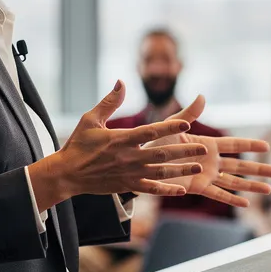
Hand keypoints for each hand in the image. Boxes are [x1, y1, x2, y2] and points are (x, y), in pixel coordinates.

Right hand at [29, 81, 206, 207]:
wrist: (66, 174)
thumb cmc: (78, 144)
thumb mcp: (90, 119)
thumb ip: (109, 102)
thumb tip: (121, 82)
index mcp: (121, 139)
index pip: (150, 132)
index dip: (169, 128)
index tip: (186, 123)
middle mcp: (128, 157)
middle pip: (161, 153)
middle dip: (184, 151)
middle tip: (203, 149)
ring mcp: (128, 173)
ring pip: (160, 172)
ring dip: (181, 170)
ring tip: (198, 167)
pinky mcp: (126, 186)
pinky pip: (150, 189)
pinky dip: (166, 190)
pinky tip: (182, 190)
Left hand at [146, 96, 270, 207]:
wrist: (141, 161)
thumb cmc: (155, 141)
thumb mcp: (173, 125)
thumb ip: (189, 114)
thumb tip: (203, 96)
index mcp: (207, 144)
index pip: (234, 145)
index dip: (250, 145)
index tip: (267, 147)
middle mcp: (210, 161)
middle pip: (240, 166)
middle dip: (258, 169)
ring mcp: (205, 175)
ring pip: (233, 182)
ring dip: (251, 186)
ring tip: (269, 190)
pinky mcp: (197, 187)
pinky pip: (218, 194)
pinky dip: (231, 199)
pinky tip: (246, 204)